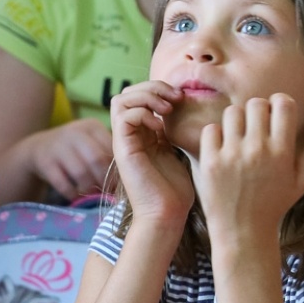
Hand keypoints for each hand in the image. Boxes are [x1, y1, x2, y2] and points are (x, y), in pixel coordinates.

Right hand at [29, 118, 114, 200]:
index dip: (117, 170)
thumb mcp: (91, 143)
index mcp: (92, 126)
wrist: (38, 147)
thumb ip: (107, 153)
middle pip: (97, 160)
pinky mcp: (44, 161)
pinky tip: (75, 196)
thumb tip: (126, 178)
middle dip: (104, 181)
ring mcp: (58, 146)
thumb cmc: (74, 149)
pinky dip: (72, 193)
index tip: (119, 183)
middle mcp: (74, 132)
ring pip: (81, 172)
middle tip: (107, 193)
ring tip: (93, 196)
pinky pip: (63, 183)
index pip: (111, 149)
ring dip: (89, 189)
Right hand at [110, 81, 194, 226]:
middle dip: (152, 87)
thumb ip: (173, 130)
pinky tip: (159, 126)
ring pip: (120, 100)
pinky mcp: (122, 150)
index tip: (182, 98)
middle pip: (127, 93)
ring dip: (146, 97)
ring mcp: (123, 142)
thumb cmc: (176, 190)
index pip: (139, 96)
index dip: (159, 89)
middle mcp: (129, 135)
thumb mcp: (178, 151)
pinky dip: (142, 113)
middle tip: (175, 98)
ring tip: (167, 108)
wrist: (167, 215)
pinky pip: (123, 117)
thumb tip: (183, 108)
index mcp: (142, 134)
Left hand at [193, 95, 303, 245]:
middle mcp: (258, 150)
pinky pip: (211, 129)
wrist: (243, 232)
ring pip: (232, 112)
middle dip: (257, 110)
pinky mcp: (210, 161)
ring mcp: (231, 155)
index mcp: (282, 152)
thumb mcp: (302, 180)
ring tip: (239, 137)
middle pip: (256, 104)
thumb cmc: (275, 204)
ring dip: (236, 121)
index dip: (280, 103)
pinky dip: (216, 135)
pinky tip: (223, 148)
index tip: (276, 114)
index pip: (283, 104)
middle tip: (256, 125)